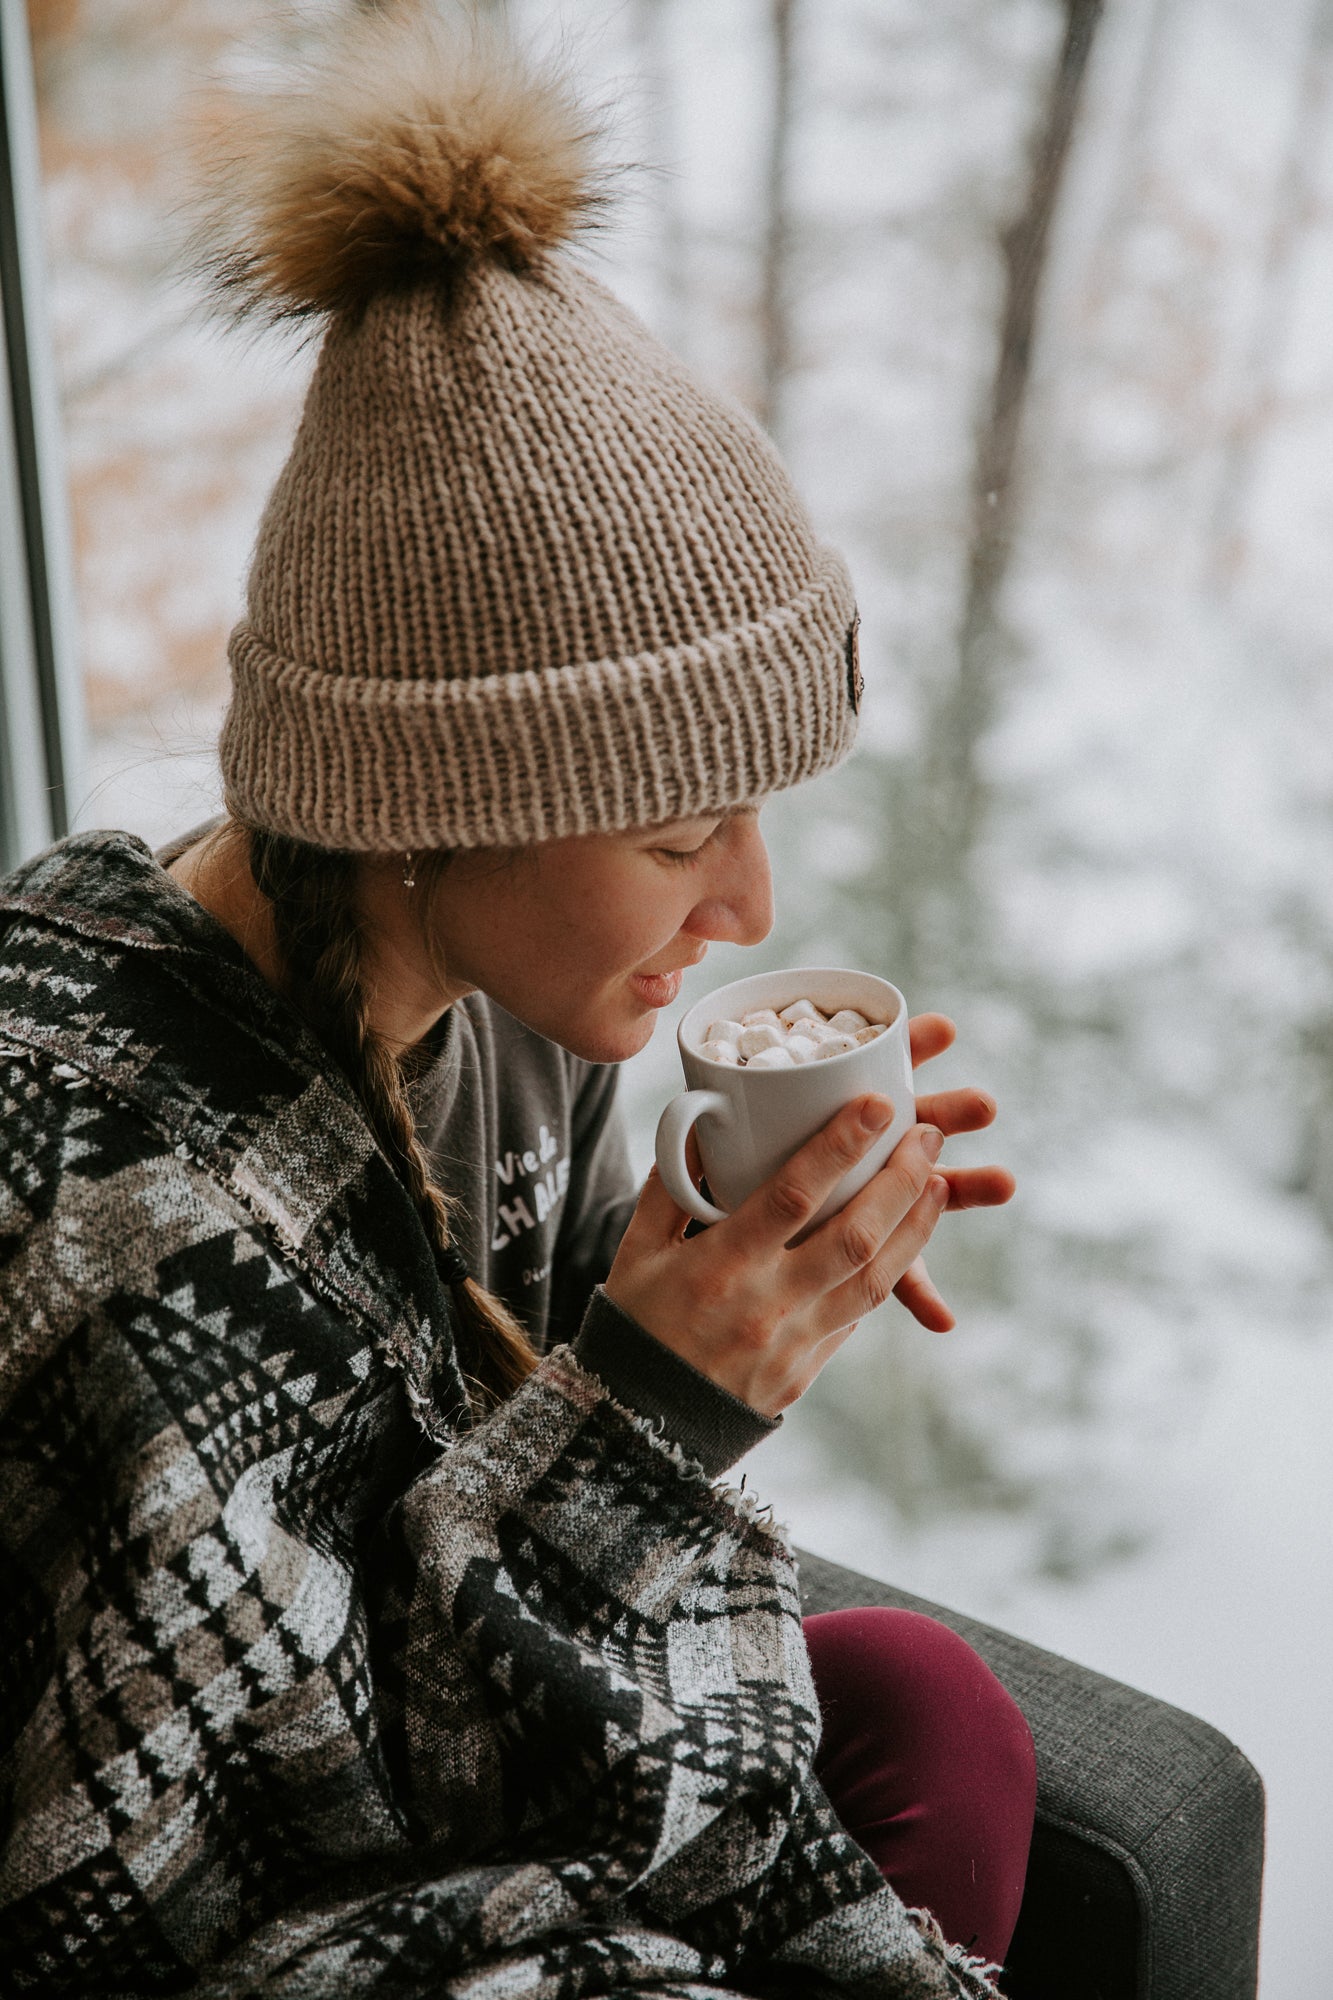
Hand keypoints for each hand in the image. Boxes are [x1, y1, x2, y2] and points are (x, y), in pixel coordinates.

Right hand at [603, 1012, 1013, 1415]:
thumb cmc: (633, 1328)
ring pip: (875, 1278)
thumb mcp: (635, 1253)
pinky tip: (904, 1240)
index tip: (877, 1105)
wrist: (637, 1429)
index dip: (840, 1147)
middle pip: (854, 1234)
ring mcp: (794, 1342)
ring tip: (939, 1183)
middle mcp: (767, 1304)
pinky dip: (887, 1273)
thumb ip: (667, 1189)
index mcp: (720, 1266)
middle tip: (928, 1135)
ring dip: (915, 1227)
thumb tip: (694, 1128)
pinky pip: (858, 1314)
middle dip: (900, 1180)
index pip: (794, 1195)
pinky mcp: (808, 1370)